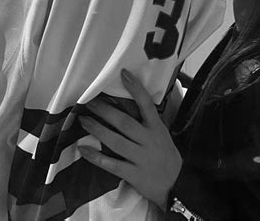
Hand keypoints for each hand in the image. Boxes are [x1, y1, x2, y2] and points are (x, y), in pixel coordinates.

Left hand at [78, 69, 181, 209]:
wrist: (176, 185)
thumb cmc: (165, 154)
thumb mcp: (161, 133)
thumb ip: (147, 120)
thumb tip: (128, 100)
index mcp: (156, 128)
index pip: (146, 104)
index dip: (135, 88)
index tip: (123, 74)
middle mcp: (148, 140)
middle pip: (124, 122)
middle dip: (105, 110)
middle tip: (89, 100)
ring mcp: (140, 158)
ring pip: (116, 141)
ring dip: (97, 129)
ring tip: (83, 120)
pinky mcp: (133, 174)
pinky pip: (112, 164)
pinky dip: (96, 157)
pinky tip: (83, 148)